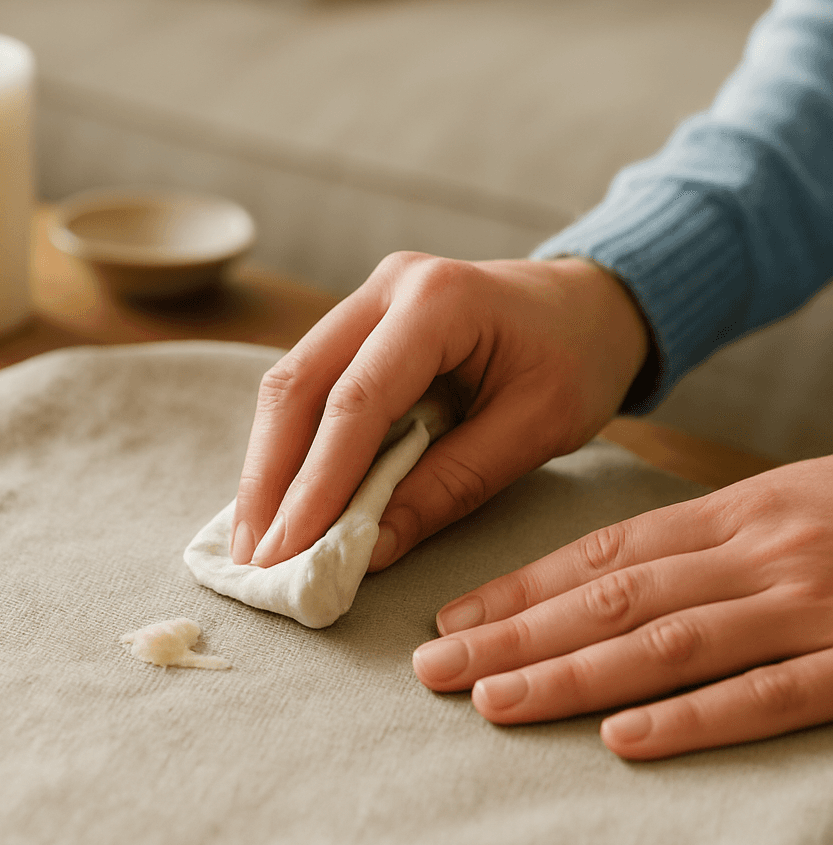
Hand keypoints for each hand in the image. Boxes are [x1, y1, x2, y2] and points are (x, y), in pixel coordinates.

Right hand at [231, 252, 647, 567]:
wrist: (590, 304)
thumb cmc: (579, 359)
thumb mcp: (536, 427)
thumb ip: (453, 485)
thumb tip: (370, 549)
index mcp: (438, 301)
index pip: (357, 398)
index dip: (316, 481)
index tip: (289, 552)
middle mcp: (386, 288)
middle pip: (299, 383)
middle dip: (269, 476)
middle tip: (254, 557)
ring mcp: (367, 301)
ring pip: (291, 384)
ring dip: (269, 465)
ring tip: (256, 541)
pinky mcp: (360, 326)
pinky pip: (311, 387)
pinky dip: (292, 447)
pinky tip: (280, 499)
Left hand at [413, 457, 832, 759]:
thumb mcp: (786, 503)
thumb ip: (706, 540)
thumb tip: (607, 577)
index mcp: (736, 512)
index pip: (602, 552)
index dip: (521, 585)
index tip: (453, 616)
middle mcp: (758, 554)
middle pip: (611, 598)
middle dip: (515, 635)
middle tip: (434, 668)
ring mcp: (811, 607)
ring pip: (668, 643)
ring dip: (573, 675)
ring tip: (492, 702)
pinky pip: (772, 692)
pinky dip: (695, 717)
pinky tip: (623, 739)